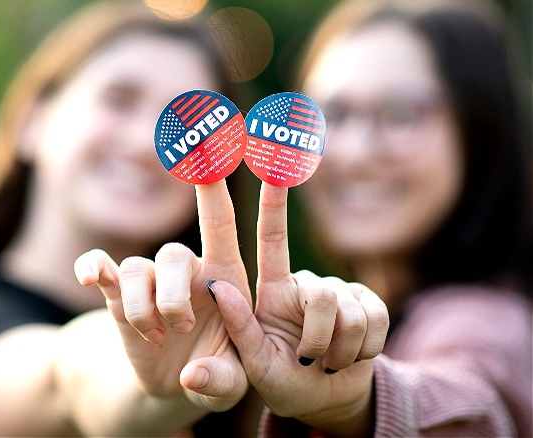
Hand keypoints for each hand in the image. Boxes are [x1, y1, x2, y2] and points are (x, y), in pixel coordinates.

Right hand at [74, 180, 250, 411]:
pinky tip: (89, 277)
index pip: (219, 223)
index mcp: (223, 277)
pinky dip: (93, 267)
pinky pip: (101, 269)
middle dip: (172, 295)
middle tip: (181, 328)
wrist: (178, 384)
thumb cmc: (219, 373)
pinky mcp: (118, 297)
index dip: (213, 187)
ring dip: (141, 307)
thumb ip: (222, 381)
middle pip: (172, 254)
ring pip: (136, 270)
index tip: (208, 148)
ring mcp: (149, 282)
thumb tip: (192, 375)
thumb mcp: (232, 384)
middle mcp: (185, 270)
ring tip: (154, 337)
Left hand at [210, 183, 389, 435]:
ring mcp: (340, 292)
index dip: (274, 204)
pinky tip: (352, 358)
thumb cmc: (282, 383)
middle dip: (320, 337)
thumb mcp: (254, 363)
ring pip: (350, 310)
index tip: (274, 166)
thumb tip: (215, 285)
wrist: (326, 400)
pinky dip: (365, 349)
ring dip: (342, 349)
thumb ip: (237, 327)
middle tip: (311, 360)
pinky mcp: (369, 304)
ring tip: (328, 362)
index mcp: (272, 291)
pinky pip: (377, 318)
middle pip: (322, 293)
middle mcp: (305, 284)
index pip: (272, 240)